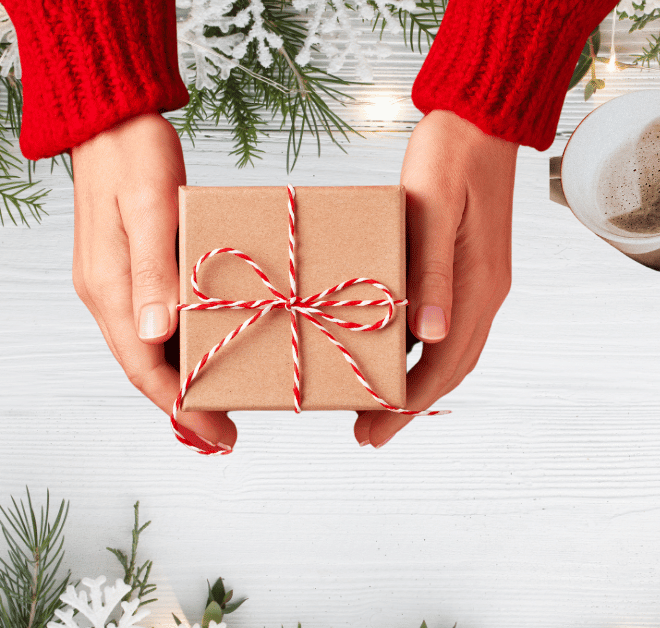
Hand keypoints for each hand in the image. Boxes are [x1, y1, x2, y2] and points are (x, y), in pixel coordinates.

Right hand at [71, 113, 235, 453]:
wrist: (113, 121)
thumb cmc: (136, 156)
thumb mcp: (151, 209)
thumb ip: (154, 271)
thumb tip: (157, 336)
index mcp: (111, 289)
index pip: (144, 367)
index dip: (179, 407)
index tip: (214, 436)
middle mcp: (110, 294)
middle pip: (146, 368)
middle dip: (183, 406)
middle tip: (225, 436)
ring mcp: (119, 283)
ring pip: (151, 350)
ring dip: (183, 383)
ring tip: (222, 408)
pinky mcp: (135, 269)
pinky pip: (156, 323)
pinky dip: (181, 349)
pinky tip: (209, 355)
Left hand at [355, 110, 517, 446]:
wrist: (482, 118)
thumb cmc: (449, 155)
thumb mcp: (432, 211)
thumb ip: (432, 274)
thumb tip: (430, 336)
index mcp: (477, 284)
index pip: (445, 363)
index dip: (409, 403)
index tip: (373, 431)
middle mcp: (486, 290)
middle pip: (452, 367)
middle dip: (412, 406)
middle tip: (369, 436)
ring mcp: (483, 280)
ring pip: (454, 350)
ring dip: (420, 382)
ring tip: (379, 407)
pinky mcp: (472, 266)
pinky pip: (451, 325)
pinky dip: (426, 352)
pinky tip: (398, 352)